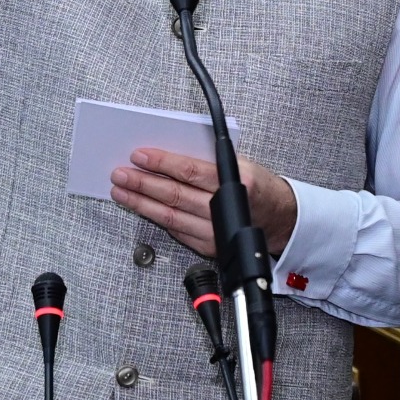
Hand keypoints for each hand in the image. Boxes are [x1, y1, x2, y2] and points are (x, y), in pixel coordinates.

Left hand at [110, 149, 297, 258]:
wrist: (279, 219)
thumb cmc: (257, 186)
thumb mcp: (238, 163)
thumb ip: (207, 159)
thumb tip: (167, 153)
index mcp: (235, 181)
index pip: (189, 170)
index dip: (161, 162)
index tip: (139, 155)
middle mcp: (224, 209)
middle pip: (175, 194)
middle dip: (143, 183)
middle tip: (121, 174)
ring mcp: (216, 232)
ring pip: (170, 216)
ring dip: (141, 203)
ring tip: (122, 192)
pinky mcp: (208, 246)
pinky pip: (176, 231)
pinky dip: (156, 218)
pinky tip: (141, 207)